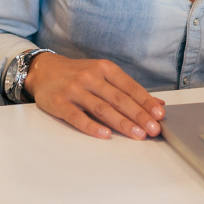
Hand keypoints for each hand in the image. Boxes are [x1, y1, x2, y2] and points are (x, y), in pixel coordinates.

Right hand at [23, 53, 165, 140]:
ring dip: (122, 123)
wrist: (43, 70)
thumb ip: (128, 89)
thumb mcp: (103, 74)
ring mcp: (74, 90)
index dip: (146, 101)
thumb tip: (157, 104)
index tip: (159, 115)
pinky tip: (106, 134)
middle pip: (119, 99)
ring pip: (102, 108)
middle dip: (138, 115)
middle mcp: (90, 77)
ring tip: (137, 134)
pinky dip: (92, 126)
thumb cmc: (78, 74)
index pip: (129, 87)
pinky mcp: (59, 103)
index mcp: (105, 68)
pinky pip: (77, 116)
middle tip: (153, 129)